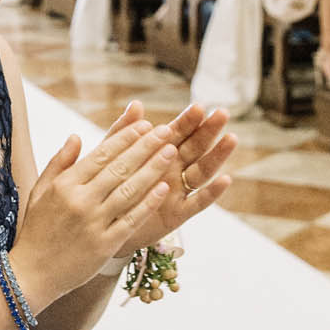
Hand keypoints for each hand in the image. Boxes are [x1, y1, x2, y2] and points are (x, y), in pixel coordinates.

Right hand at [8, 116, 181, 309]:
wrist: (31, 273)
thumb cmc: (36, 230)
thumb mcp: (39, 192)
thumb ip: (59, 163)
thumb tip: (76, 136)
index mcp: (64, 185)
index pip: (101, 154)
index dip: (126, 138)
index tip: (145, 125)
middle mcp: (80, 201)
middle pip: (120, 168)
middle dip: (146, 147)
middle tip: (167, 131)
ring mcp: (93, 223)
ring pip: (129, 190)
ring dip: (153, 170)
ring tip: (171, 153)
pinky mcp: (104, 244)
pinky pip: (131, 219)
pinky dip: (148, 202)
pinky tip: (164, 188)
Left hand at [111, 102, 235, 254]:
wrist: (98, 225)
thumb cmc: (105, 189)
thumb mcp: (109, 158)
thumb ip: (123, 133)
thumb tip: (136, 104)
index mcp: (155, 153)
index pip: (176, 133)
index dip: (187, 120)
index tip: (199, 107)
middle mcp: (171, 170)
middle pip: (195, 147)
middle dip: (208, 130)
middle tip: (222, 113)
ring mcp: (177, 191)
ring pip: (202, 171)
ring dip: (217, 155)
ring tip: (231, 138)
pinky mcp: (178, 214)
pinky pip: (198, 202)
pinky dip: (212, 192)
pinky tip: (225, 179)